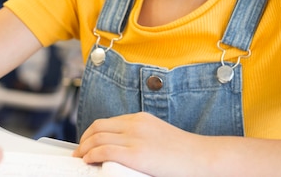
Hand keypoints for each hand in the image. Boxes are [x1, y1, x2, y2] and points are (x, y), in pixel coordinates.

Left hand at [76, 112, 207, 176]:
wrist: (201, 156)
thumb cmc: (184, 152)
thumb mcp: (159, 137)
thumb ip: (141, 138)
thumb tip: (122, 150)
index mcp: (141, 119)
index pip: (107, 122)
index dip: (92, 133)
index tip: (87, 143)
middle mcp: (135, 124)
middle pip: (98, 127)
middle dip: (84, 140)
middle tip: (79, 152)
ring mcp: (135, 138)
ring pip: (97, 138)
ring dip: (84, 148)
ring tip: (80, 158)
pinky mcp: (135, 154)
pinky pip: (104, 150)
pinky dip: (91, 154)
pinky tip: (88, 161)